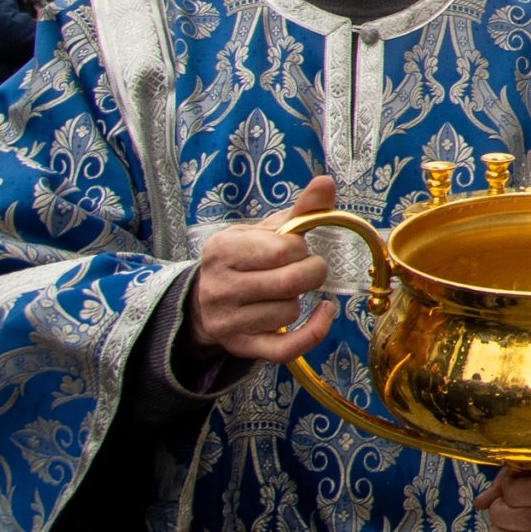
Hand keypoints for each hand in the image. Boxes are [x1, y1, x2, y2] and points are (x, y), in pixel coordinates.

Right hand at [184, 174, 337, 364]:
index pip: (283, 250)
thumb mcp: (265, 230)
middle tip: (307, 268)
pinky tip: (323, 313)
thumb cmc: (245, 259)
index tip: (296, 249)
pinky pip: (287, 349)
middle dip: (312, 272)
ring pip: (289, 312)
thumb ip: (300, 210)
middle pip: (290, 283)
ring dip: (300, 300)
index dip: (301, 249)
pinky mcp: (241, 347)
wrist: (205, 300)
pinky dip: (314, 331)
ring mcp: (227, 321)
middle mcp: (218, 287)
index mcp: (222, 249)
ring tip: (286, 291)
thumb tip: (325, 182)